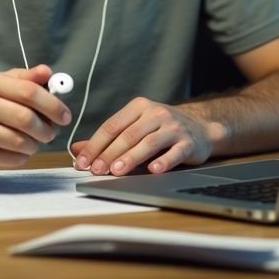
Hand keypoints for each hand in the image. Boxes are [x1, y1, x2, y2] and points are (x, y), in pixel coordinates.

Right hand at [0, 64, 71, 172]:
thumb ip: (26, 79)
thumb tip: (48, 73)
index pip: (29, 91)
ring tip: (34, 142)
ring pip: (20, 141)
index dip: (53, 105)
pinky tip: (18, 151)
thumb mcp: (0, 84)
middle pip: (26, 118)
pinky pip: (11, 158)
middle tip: (51, 133)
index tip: (65, 116)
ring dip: (35, 144)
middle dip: (46, 129)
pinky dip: (22, 157)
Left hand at [70, 97, 224, 175]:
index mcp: (139, 107)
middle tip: (96, 169)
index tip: (83, 161)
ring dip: (131, 158)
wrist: (201, 129)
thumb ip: (107, 139)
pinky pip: (174, 152)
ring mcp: (173, 127)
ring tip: (117, 171)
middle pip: (128, 135)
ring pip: (148, 143)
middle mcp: (156, 113)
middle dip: (109, 154)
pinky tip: (153, 170)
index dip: (96, 144)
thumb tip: (77, 149)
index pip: (112, 125)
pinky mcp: (188, 142)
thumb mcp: (135, 127)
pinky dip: (163, 162)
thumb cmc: (162, 129)